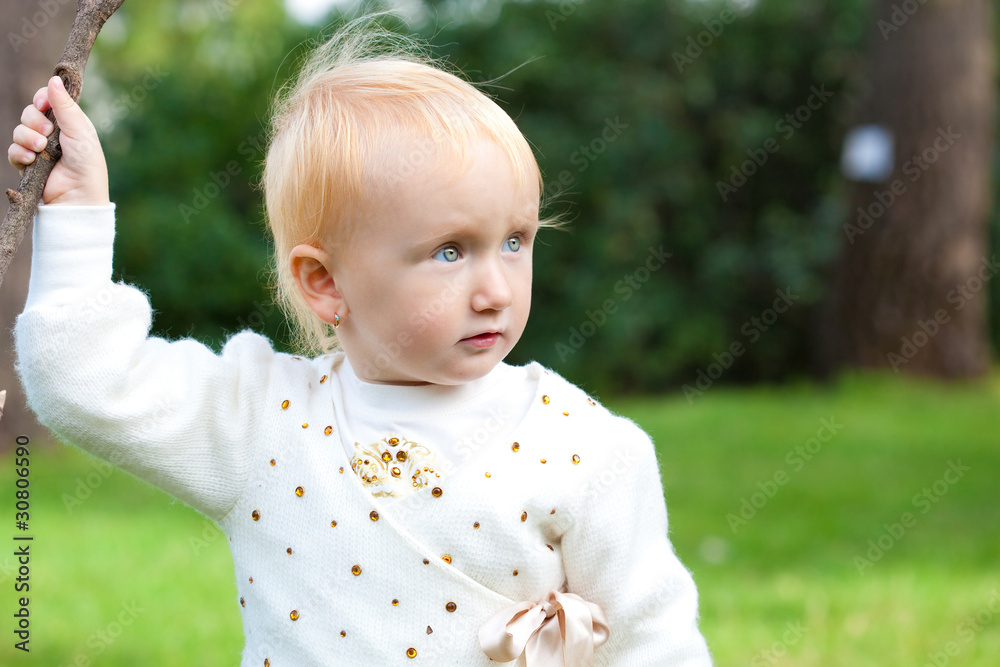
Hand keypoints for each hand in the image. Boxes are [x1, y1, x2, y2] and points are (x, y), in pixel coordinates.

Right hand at [8, 75, 109, 205]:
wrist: (78, 198)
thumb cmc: (87, 165)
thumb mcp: (80, 132)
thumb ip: (65, 107)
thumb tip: (53, 78)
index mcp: (68, 123)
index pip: (47, 100)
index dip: (41, 98)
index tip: (42, 103)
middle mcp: (52, 133)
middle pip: (29, 112)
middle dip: (34, 120)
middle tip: (47, 133)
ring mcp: (39, 148)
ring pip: (18, 130)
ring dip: (27, 137)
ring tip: (42, 149)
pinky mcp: (28, 164)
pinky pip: (13, 150)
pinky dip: (20, 153)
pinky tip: (31, 159)